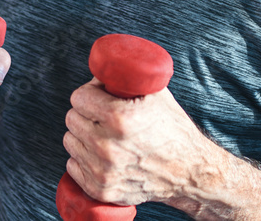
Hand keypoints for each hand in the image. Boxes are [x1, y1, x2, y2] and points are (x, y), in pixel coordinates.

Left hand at [63, 78, 210, 207]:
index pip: (78, 98)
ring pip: (70, 142)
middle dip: (85, 114)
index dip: (89, 94)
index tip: (99, 97)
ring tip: (105, 135)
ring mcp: (104, 171)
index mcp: (120, 118)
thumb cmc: (171, 128)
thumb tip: (97, 70)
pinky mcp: (101, 190)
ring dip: (83, 136)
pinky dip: (83, 160)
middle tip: (102, 116)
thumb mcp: (153, 92)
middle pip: (72, 119)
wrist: (190, 171)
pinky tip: (102, 156)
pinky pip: (72, 166)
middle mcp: (109, 146)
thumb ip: (123, 77)